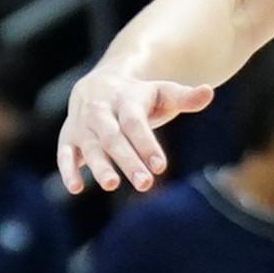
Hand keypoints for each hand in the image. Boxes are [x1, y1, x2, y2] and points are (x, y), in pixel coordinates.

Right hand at [56, 68, 215, 192]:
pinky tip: (76, 189)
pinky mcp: (68, 137)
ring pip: (89, 147)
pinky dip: (68, 170)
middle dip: (128, 160)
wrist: (100, 83)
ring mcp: (81, 124)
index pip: (135, 124)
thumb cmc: (140, 96)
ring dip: (99, 167)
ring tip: (112, 185)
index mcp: (125, 99)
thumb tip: (209, 91)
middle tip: (145, 184)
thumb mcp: (163, 92)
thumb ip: (185, 97)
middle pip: (113, 137)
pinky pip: (65, 154)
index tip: (161, 167)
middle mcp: (100, 111)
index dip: (147, 144)